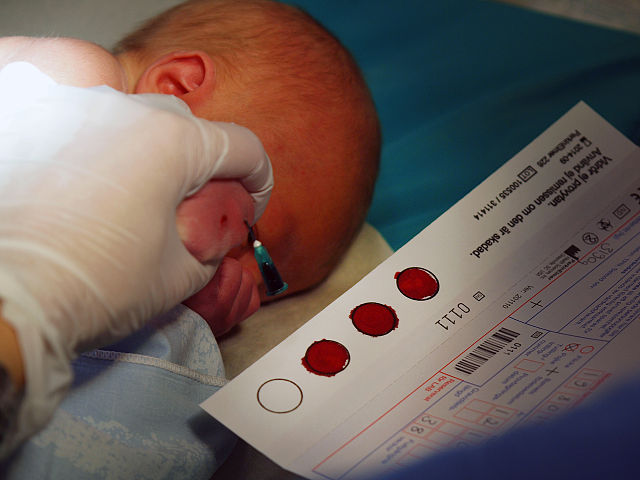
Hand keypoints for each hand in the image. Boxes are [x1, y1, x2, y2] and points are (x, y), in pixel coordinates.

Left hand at [0, 62, 271, 453]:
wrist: (5, 298)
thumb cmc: (97, 286)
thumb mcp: (179, 276)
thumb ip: (211, 246)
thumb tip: (212, 238)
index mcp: (174, 143)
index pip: (244, 147)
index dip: (259, 181)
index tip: (249, 206)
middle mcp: (126, 110)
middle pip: (190, 129)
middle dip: (203, 167)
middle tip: (193, 209)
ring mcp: (73, 108)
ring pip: (135, 120)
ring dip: (149, 153)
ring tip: (133, 199)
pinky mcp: (32, 118)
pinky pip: (84, 123)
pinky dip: (99, 147)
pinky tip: (85, 186)